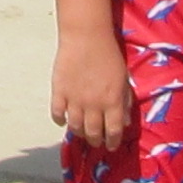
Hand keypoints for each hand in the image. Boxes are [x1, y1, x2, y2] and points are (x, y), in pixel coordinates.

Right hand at [50, 29, 132, 150]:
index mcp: (113, 101)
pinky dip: (60, 119)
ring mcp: (75, 99)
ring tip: (81, 132)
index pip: (114, 131)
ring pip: (75, 127)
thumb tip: (125, 121)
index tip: (111, 145)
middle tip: (96, 141)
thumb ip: (125, 101)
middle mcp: (94, 105)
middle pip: (93, 133)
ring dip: (79, 133)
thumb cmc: (108, 55)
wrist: (86, 37)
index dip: (112, 142)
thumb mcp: (124, 78)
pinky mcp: (59, 91)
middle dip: (95, 141)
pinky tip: (63, 119)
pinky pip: (57, 113)